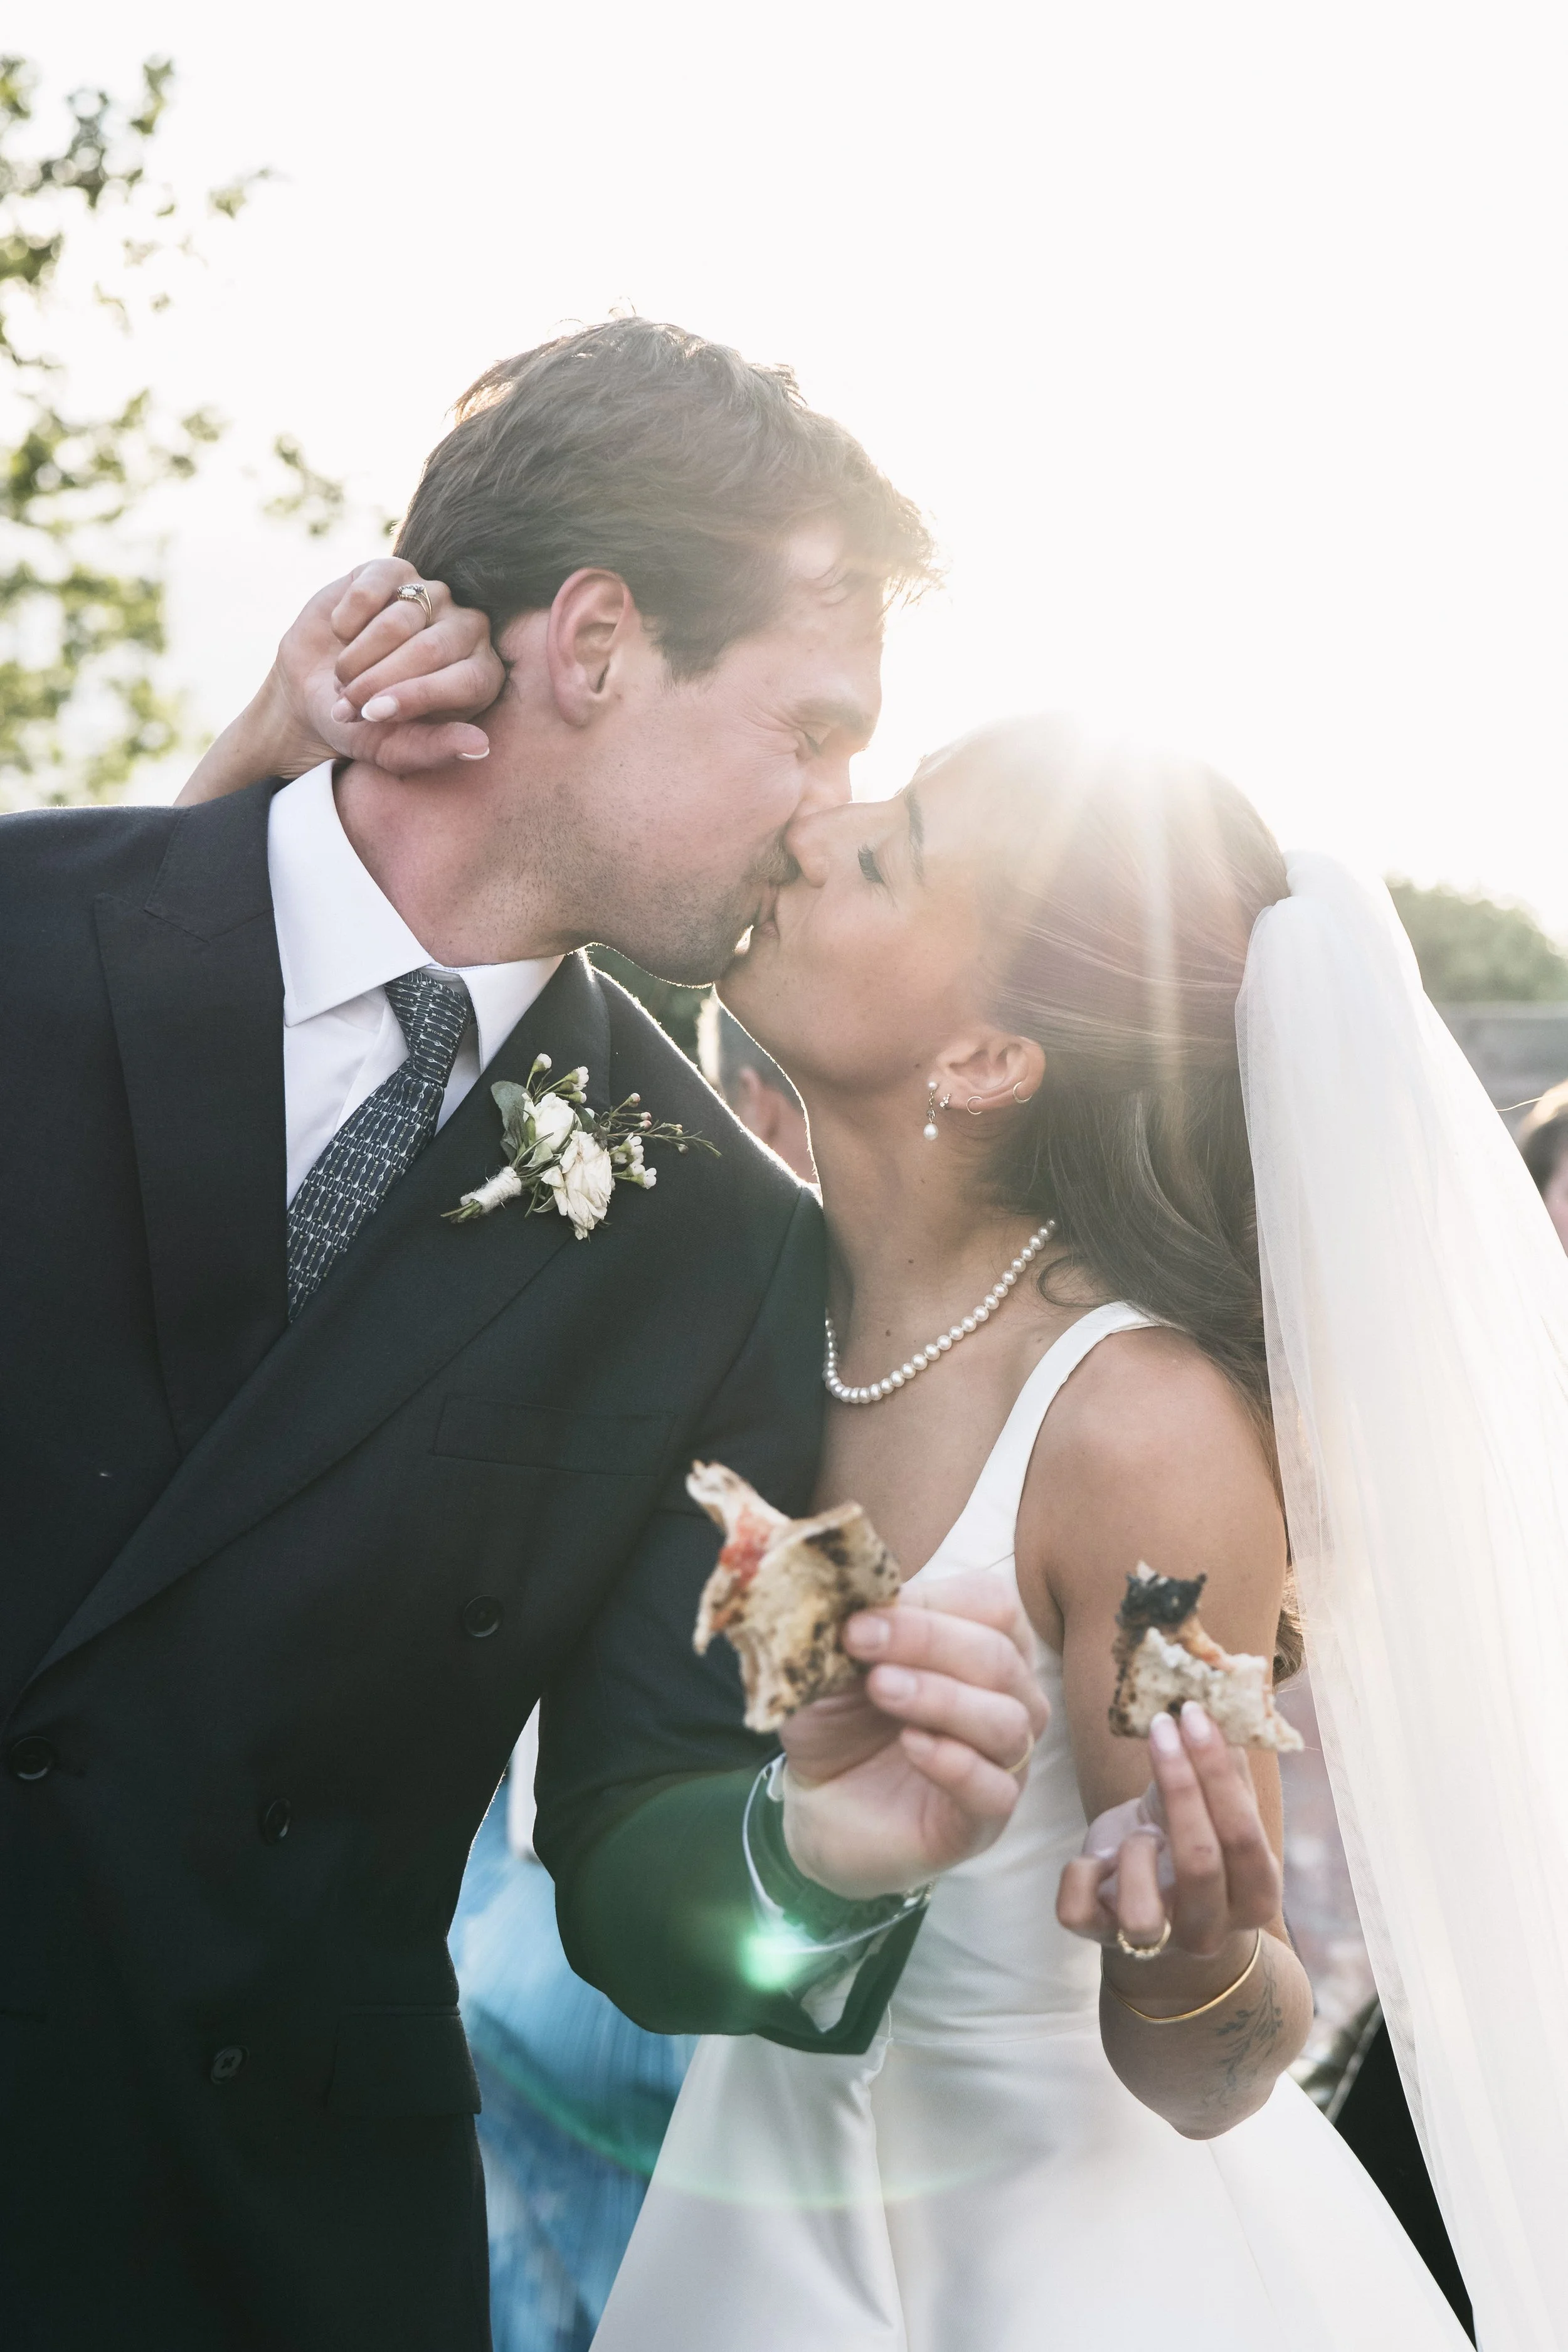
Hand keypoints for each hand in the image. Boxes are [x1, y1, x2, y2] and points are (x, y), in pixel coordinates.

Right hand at [249, 559, 502, 780]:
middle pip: (430, 650)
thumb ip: (435, 749)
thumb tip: (480, 747)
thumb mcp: (395, 748)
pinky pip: (368, 593)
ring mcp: (433, 594)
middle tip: (348, 705)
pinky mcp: (394, 572)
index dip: (415, 698)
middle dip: (377, 682)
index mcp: (482, 676)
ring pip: (396, 622)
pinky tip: (342, 635)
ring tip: (344, 678)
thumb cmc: (366, 725)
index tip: (372, 715)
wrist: (316, 690)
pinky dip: (345, 622)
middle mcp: (468, 630)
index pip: (467, 681)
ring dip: (356, 658)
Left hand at [778, 1569, 1048, 1899]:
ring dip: (940, 1697)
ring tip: (881, 1688)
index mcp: (983, 1643)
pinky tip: (911, 1745)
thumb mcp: (835, 1663)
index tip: (860, 1614)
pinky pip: (994, 1790)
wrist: (818, 1802)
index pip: (992, 1605)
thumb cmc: (841, 1719)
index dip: (931, 1603)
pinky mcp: (983, 1820)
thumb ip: (851, 1626)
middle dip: (928, 1640)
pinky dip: (955, 1763)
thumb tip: (850, 1587)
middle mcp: (1008, 1698)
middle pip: (1000, 1657)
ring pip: (1007, 1721)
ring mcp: (1003, 1761)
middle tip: (860, 1639)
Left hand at [1057, 1702, 1279, 1962]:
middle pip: (1200, 1862)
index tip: (1193, 1713)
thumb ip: (1225, 1765)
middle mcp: (1210, 1931)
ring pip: (1143, 1913)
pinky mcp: (1097, 1936)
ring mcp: (1153, 1943)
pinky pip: (1076, 1911)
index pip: (1244, 1836)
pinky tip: (1098, 1855)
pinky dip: (1079, 1871)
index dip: (1218, 1771)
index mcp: (1254, 1896)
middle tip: (1162, 1725)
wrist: (1151, 1903)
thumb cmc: (1185, 1840)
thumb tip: (1227, 1695)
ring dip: (1135, 1853)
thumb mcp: (1211, 1807)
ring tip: (1138, 1831)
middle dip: (1179, 1785)